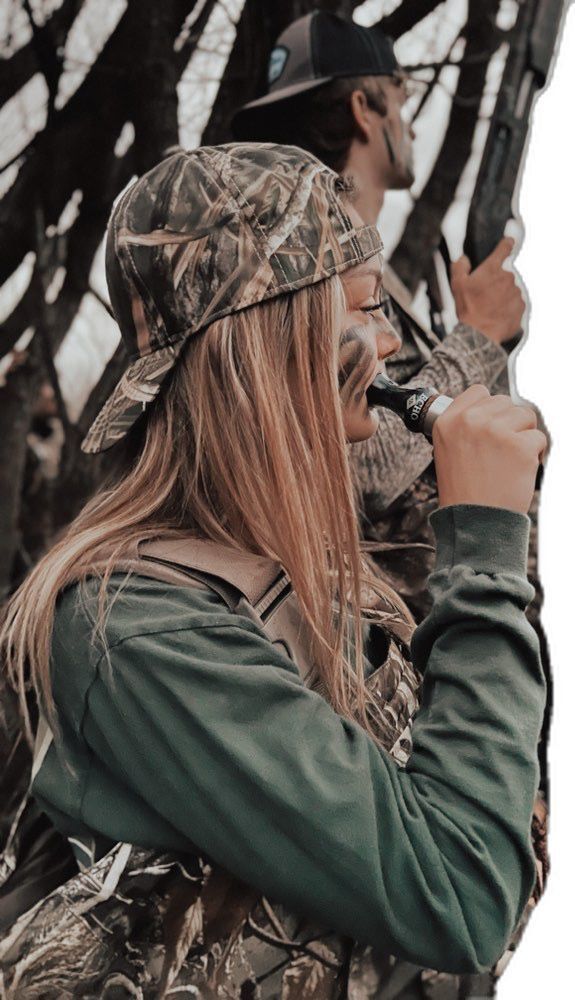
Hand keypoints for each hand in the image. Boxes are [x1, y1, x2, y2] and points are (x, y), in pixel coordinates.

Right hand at [433, 385, 546, 513]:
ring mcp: (496, 431)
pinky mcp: (520, 446)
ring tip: (509, 460)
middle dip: (509, 423)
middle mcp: (470, 421)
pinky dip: (534, 454)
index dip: (489, 409)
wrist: (473, 521)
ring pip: (526, 416)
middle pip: (504, 402)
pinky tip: (517, 470)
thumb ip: (464, 425)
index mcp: (448, 421)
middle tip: (500, 451)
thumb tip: (492, 410)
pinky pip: (539, 438)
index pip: (479, 392)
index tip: (489, 427)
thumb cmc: (463, 490)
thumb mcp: (447, 451)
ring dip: (523, 436)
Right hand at [451, 237, 524, 344]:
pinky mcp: (521, 306)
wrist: (481, 334)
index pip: (504, 249)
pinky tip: (497, 314)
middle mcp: (507, 278)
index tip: (508, 242)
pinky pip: (516, 303)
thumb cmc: (469, 309)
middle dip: (496, 282)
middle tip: (484, 295)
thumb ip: (459, 266)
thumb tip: (464, 258)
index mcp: (492, 269)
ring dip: (502, 295)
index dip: (506, 244)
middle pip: (504, 274)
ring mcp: (516, 292)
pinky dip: (508, 307)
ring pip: (510, 290)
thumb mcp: (457, 285)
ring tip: (490, 308)